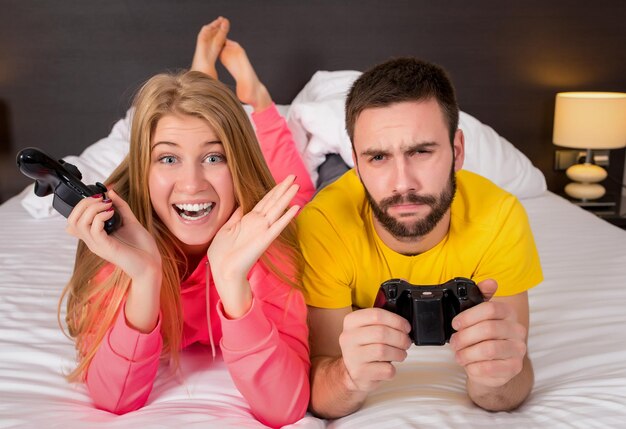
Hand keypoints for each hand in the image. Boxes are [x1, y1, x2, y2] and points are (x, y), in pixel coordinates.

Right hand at [66, 190, 160, 279]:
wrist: (151, 264)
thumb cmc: (141, 246)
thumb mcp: (130, 221)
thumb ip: (121, 206)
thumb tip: (110, 192)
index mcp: (95, 235)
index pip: (74, 221)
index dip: (81, 205)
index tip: (99, 196)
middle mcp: (93, 240)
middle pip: (72, 221)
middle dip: (83, 204)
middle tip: (100, 198)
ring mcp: (97, 245)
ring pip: (79, 224)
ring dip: (92, 209)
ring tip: (108, 205)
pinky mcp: (106, 247)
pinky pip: (94, 230)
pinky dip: (100, 217)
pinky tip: (112, 213)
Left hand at [207, 175, 299, 316]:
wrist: (222, 271)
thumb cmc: (222, 253)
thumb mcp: (226, 229)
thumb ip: (236, 216)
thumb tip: (240, 205)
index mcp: (248, 220)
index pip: (264, 201)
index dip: (274, 190)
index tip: (282, 181)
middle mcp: (258, 223)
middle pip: (273, 202)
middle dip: (283, 189)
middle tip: (294, 176)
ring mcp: (262, 231)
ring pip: (277, 210)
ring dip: (287, 197)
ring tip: (296, 186)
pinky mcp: (264, 240)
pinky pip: (277, 226)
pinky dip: (286, 218)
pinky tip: (295, 208)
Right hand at [338, 308, 411, 392]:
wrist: (351, 370)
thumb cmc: (365, 348)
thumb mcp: (367, 330)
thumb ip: (382, 324)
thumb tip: (404, 325)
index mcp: (351, 322)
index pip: (376, 315)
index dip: (397, 321)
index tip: (406, 327)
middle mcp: (349, 337)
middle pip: (382, 333)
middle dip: (400, 338)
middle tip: (406, 342)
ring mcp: (353, 356)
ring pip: (383, 351)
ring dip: (399, 353)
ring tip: (400, 354)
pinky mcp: (360, 372)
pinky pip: (385, 369)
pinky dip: (392, 368)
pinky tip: (388, 366)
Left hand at [449, 279, 527, 387]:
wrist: (492, 365)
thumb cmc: (482, 338)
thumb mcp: (478, 316)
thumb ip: (481, 297)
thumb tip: (490, 282)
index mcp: (508, 313)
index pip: (491, 308)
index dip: (468, 316)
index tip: (455, 324)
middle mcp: (517, 330)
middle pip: (488, 329)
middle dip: (464, 337)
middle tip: (454, 342)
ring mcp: (518, 350)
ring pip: (488, 349)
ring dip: (466, 353)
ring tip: (459, 355)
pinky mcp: (514, 368)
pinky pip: (489, 368)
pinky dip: (472, 366)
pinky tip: (469, 364)